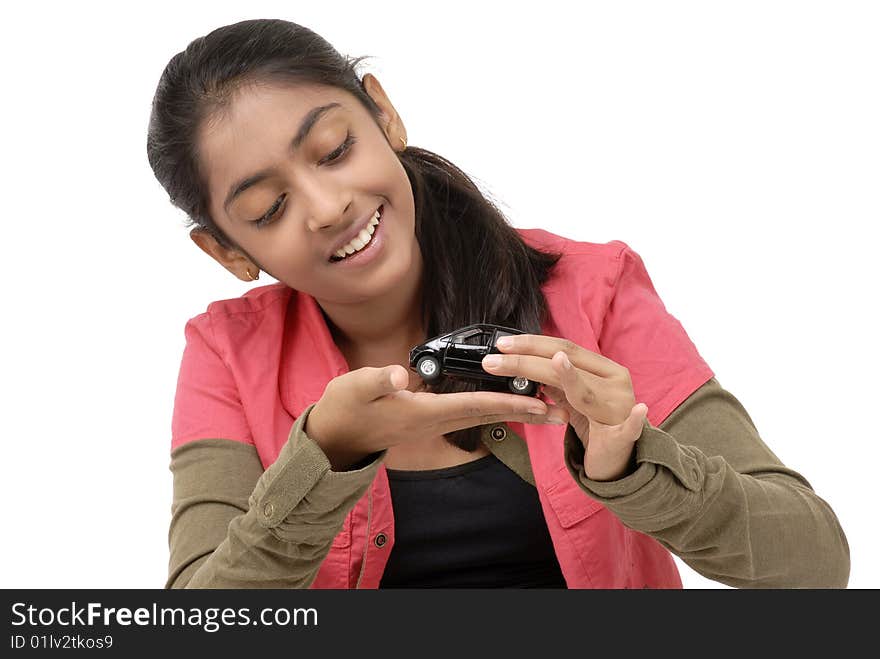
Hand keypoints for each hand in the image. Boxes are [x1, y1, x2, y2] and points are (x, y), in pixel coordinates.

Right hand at [305, 365, 565, 469]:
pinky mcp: (430, 419)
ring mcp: (434, 423)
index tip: (540, 402)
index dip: (508, 401)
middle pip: (490, 415)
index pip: (475, 404)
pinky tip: (506, 404)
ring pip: (484, 417)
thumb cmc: (345, 409)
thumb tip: (396, 373)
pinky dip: (494, 408)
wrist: (335, 437)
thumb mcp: (354, 389)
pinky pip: (471, 414)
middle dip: (526, 413)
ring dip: (515, 413)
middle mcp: (436, 421)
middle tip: (563, 412)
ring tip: (547, 411)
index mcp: (424, 412)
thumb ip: (376, 380)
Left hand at [482, 335, 648, 480]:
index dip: (532, 344)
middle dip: (527, 361)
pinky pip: (632, 428)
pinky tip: (638, 412)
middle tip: (494, 360)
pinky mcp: (626, 436)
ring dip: (566, 377)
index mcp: (602, 368)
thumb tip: (523, 364)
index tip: (502, 344)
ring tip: (556, 363)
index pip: (564, 348)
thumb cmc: (594, 423)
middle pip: (568, 362)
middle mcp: (615, 382)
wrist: (621, 458)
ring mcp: (621, 407)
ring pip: (587, 391)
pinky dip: (635, 421)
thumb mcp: (571, 398)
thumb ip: (554, 381)